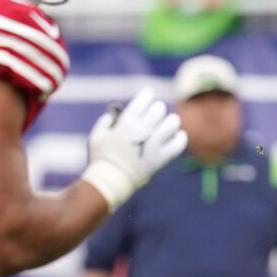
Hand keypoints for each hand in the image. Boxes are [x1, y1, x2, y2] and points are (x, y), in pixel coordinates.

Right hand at [81, 87, 187, 210]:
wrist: (111, 181)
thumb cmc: (101, 159)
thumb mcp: (96, 136)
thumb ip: (104, 122)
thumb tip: (112, 115)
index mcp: (126, 123)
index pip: (143, 100)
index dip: (147, 94)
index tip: (148, 94)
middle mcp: (142, 131)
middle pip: (159, 109)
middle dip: (157, 109)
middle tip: (156, 112)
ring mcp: (154, 144)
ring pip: (172, 123)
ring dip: (171, 121)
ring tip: (169, 123)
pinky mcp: (162, 158)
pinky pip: (179, 144)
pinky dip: (180, 138)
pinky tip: (177, 136)